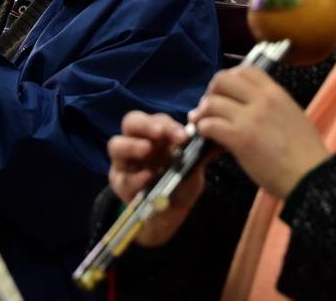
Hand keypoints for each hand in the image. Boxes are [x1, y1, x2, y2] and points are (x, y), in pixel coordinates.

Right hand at [107, 111, 206, 247]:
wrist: (169, 215)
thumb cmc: (179, 183)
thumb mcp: (193, 168)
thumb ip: (202, 154)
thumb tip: (219, 142)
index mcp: (155, 135)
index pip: (157, 120)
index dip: (168, 125)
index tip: (184, 135)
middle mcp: (137, 142)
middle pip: (131, 122)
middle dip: (145, 125)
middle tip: (159, 133)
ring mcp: (125, 162)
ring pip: (116, 145)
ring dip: (131, 145)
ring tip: (146, 149)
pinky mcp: (120, 184)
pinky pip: (123, 177)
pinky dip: (135, 177)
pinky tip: (147, 178)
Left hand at [189, 66, 329, 198]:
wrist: (311, 176)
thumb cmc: (305, 152)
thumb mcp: (292, 115)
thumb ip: (270, 105)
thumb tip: (245, 104)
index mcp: (276, 93)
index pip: (244, 69)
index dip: (229, 78)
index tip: (225, 91)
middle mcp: (262, 100)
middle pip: (222, 80)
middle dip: (211, 92)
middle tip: (210, 106)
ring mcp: (250, 118)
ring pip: (211, 103)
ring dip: (202, 112)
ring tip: (202, 122)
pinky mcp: (239, 138)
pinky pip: (209, 125)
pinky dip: (202, 129)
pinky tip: (206, 135)